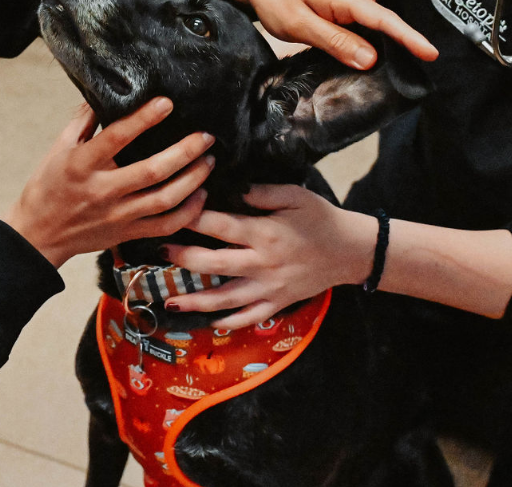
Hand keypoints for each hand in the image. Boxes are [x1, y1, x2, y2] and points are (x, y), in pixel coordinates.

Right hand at [3, 97, 215, 267]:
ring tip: (208, 160)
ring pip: (165, 199)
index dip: (144, 118)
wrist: (38, 236)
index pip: (117, 137)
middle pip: (153, 170)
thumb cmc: (48, 186)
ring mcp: (117, 215)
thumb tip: (104, 92)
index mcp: (82, 164)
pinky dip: (188, 212)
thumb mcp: (58, 148)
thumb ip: (83, 120)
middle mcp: (102, 190)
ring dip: (193, 179)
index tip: (167, 102)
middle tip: (206, 136)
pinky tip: (200, 194)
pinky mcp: (127, 233)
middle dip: (185, 151)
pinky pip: (165, 225)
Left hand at [160, 184, 375, 328]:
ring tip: (170, 299)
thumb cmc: (321, 218)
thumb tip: (232, 188)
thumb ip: (262, 192)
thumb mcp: (295, 195)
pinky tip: (210, 323)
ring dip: (196, 300)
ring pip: (226, 298)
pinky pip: (250, 317)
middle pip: (215, 265)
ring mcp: (270, 288)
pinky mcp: (278, 303)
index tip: (174, 210)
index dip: (194, 217)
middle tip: (159, 252)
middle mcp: (263, 264)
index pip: (221, 225)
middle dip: (184, 259)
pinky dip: (230, 322)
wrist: (352, 251)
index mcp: (265, 234)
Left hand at [226, 0, 437, 68]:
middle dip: (402, 46)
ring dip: (384, 45)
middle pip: (385, 25)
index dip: (410, 38)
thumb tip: (371, 58)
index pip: (386, 20)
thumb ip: (335, 41)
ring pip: (373, 27)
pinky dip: (367, 41)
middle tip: (415, 73)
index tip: (431, 54)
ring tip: (397, 71)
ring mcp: (346, 2)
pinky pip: (361, 26)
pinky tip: (367, 58)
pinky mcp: (339, 8)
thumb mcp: (300, 25)